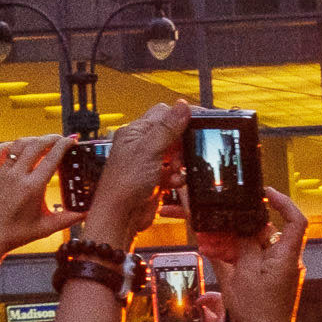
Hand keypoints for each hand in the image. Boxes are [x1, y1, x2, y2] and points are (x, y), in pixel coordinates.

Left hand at [0, 134, 80, 262]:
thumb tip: (86, 213)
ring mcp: (2, 173)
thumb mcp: (47, 227)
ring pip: (18, 145)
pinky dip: (10, 145)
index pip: (52, 158)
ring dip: (32, 139)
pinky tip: (17, 148)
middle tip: (59, 138)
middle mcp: (16, 177)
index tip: (70, 141)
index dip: (63, 146)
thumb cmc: (16, 234)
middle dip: (50, 138)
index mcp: (32, 188)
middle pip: (35, 145)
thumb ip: (69, 219)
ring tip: (41, 142)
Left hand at [84, 102, 188, 248]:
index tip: (200, 121)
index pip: (164, 114)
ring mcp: (150, 162)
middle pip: (173, 134)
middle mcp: (142, 145)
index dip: (183, 116)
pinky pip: (175, 172)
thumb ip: (168, 128)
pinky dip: (178, 177)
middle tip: (184, 153)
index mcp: (136, 131)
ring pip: (177, 154)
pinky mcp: (156, 178)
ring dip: (181, 163)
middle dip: (182, 144)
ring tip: (176, 170)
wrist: (121, 216)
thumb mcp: (149, 150)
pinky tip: (173, 182)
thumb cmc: (124, 183)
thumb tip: (183, 105)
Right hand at [209, 187, 312, 321]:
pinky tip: (215, 251)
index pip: (296, 220)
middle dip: (243, 221)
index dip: (283, 202)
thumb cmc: (258, 316)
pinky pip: (252, 261)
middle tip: (221, 212)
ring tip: (211, 233)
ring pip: (255, 246)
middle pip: (267, 231)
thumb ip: (240, 247)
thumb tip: (238, 226)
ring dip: (235, 239)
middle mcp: (285, 262)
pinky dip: (236, 255)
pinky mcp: (268, 282)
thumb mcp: (242, 276)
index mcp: (286, 257)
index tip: (264, 193)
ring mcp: (277, 273)